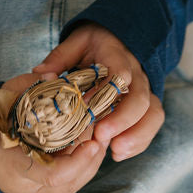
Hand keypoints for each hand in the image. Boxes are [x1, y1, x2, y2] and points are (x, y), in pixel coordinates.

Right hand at [0, 70, 105, 192]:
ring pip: (78, 181)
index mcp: (16, 167)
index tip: (93, 143)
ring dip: (93, 157)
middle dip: (92, 154)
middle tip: (102, 129)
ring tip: (100, 133)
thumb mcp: (9, 99)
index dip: (78, 162)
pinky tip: (93, 144)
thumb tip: (52, 75)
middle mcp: (31, 187)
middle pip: (73, 178)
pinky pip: (77, 181)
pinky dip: (88, 162)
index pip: (54, 176)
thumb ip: (29, 86)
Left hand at [36, 24, 163, 162]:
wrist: (118, 38)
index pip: (121, 72)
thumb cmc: (95, 43)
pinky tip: (118, 154)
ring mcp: (144, 90)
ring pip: (152, 113)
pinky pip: (152, 123)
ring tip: (115, 152)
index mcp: (117, 56)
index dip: (108, 93)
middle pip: (140, 99)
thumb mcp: (77, 42)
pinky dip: (139, 141)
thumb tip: (40, 74)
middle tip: (101, 137)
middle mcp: (137, 74)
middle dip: (123, 121)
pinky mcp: (147, 104)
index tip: (89, 109)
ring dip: (137, 135)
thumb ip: (60, 57)